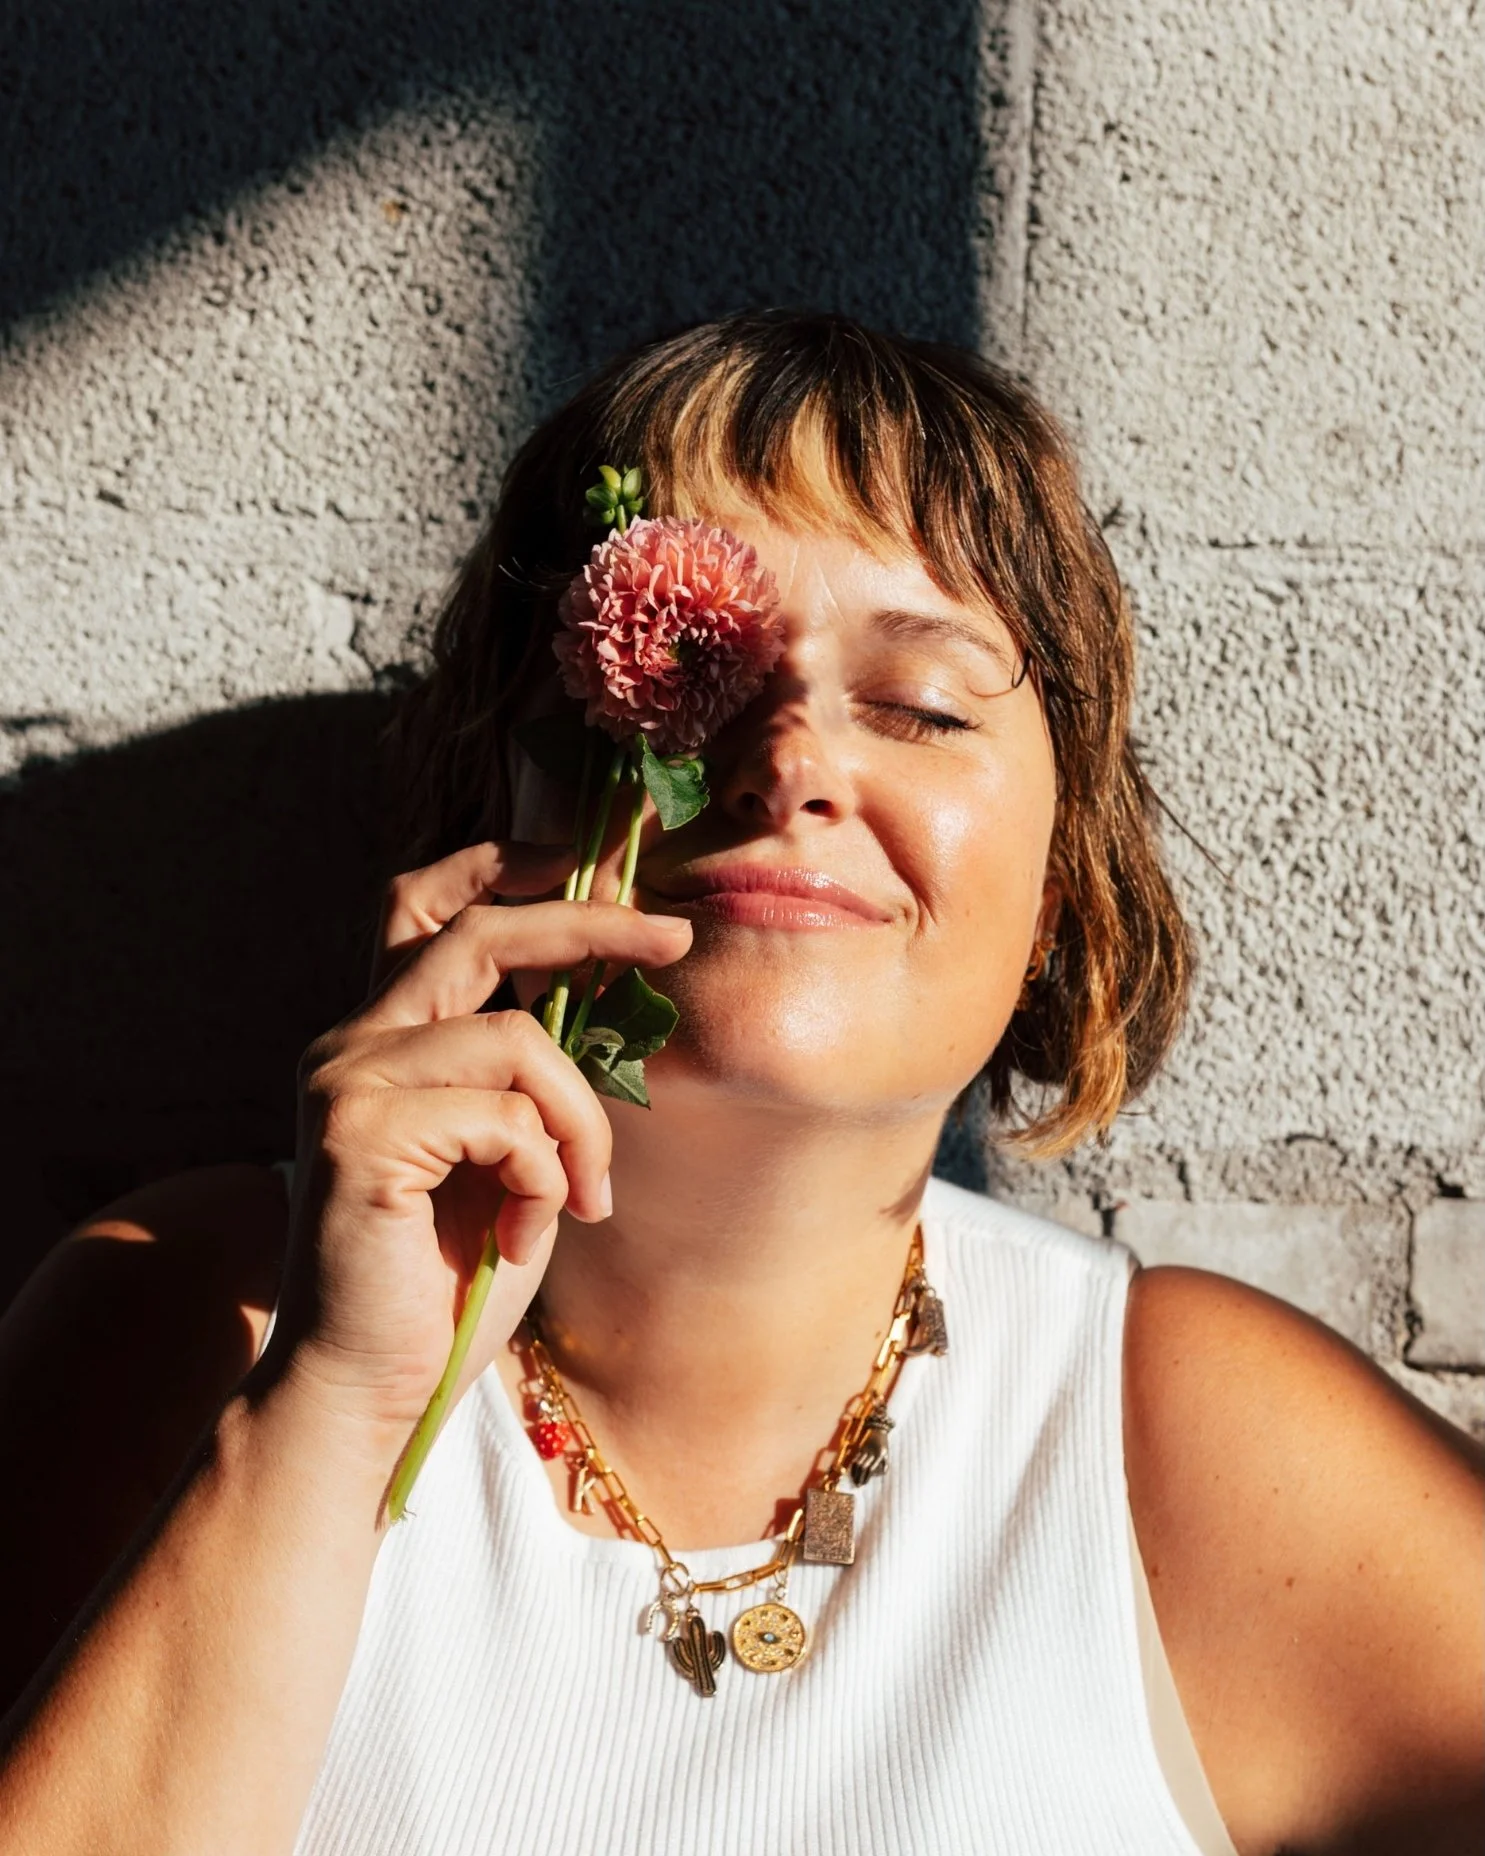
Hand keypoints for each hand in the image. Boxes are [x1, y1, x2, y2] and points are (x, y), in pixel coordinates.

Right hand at [261, 841, 692, 1441]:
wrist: (367, 1389)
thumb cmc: (445, 1281)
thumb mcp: (502, 1156)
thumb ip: (524, 1076)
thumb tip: (607, 994)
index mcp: (380, 1041)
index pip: (419, 908)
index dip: (494, 864)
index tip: (577, 856)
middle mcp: (349, 1045)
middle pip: (475, 933)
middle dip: (587, 923)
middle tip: (676, 937)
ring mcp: (346, 1084)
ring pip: (519, 1040)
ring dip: (581, 1122)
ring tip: (581, 1198)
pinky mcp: (359, 1135)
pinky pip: (507, 1117)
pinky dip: (545, 1176)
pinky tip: (528, 1236)